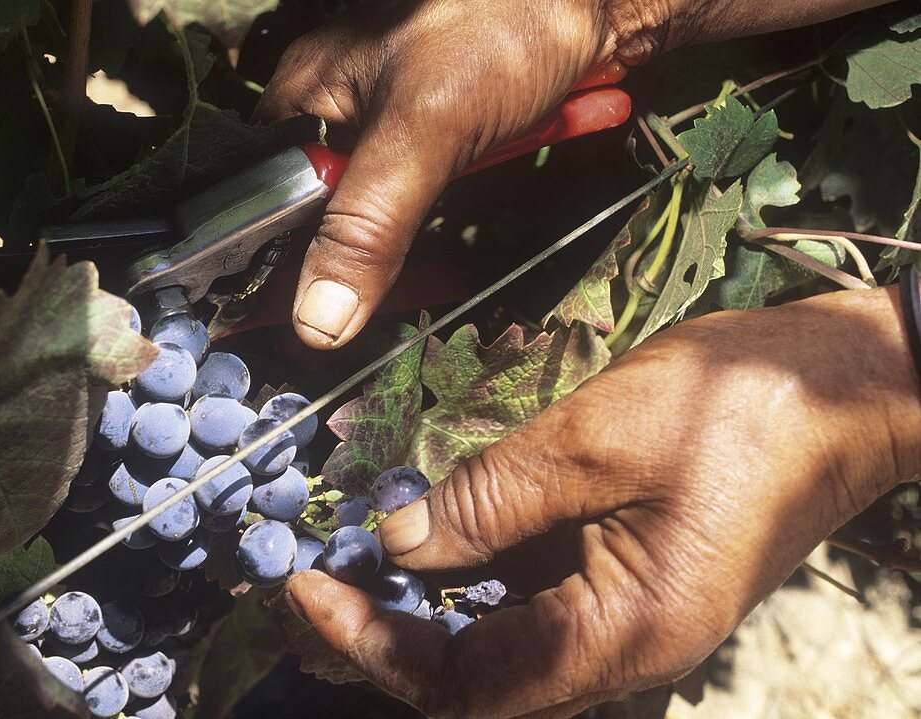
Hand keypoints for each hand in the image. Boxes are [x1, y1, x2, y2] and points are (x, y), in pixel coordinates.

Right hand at [253, 0, 654, 348]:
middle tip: (422, 259)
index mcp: (307, 95)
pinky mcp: (442, 121)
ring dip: (445, 202)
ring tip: (485, 160)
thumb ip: (369, 228)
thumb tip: (318, 323)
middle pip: (330, 213)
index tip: (322, 312)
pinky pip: (440, 178)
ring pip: (390, 204)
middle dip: (383, 239)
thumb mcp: (425, 131)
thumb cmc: (502, 23)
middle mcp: (339, 106)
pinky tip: (514, 146)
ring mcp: (393, 115)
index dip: (286, 261)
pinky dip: (479, 177)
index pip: (268, 200)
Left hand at [284, 287, 920, 718]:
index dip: (372, 641)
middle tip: (318, 571)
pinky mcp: (634, 577)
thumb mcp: (593, 443)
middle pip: (475, 673)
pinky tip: (440, 523)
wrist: (848, 385)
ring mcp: (631, 616)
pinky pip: (538, 593)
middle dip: (388, 627)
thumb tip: (396, 545)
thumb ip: (486, 502)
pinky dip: (478, 568)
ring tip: (359, 545)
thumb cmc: (737, 408)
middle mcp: (623, 650)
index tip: (304, 586)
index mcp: (620, 637)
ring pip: (502, 635)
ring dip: (429, 597)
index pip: (461, 681)